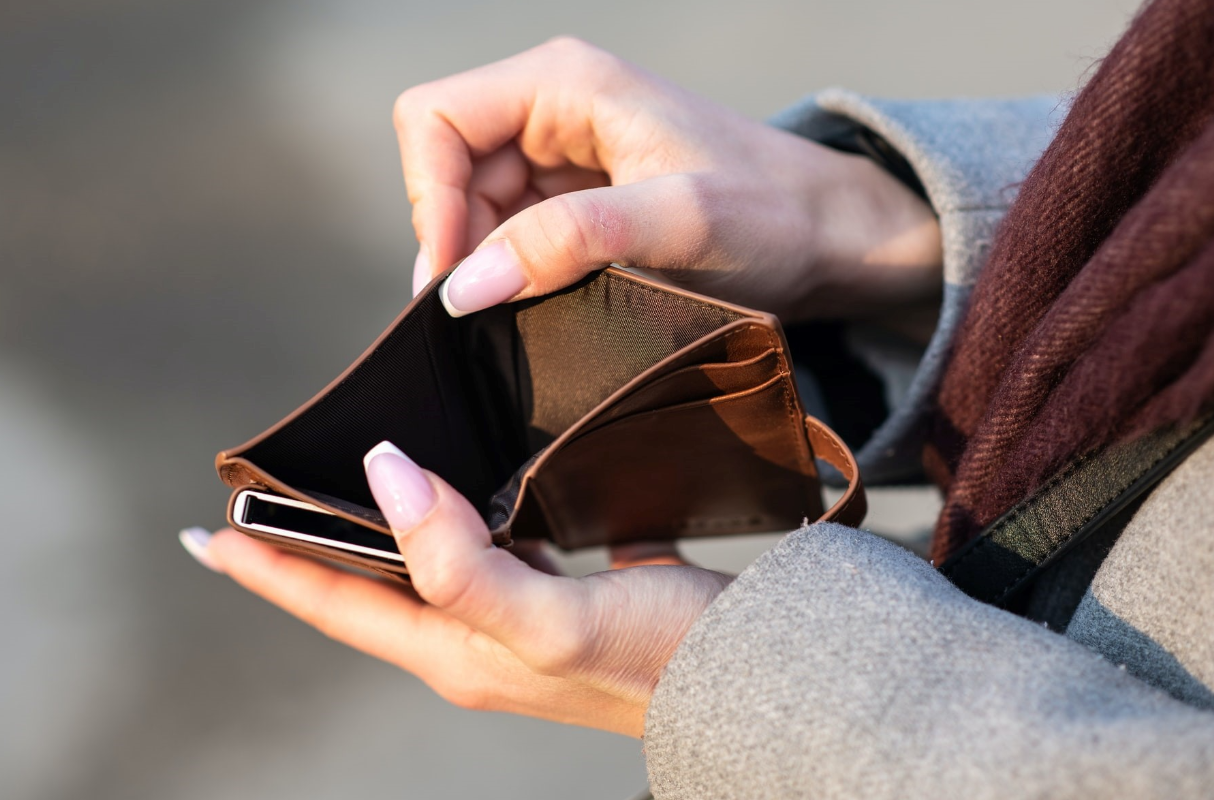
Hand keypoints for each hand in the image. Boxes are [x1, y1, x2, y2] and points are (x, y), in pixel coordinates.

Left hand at [190, 443, 731, 736]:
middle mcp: (475, 639)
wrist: (755, 679)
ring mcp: (518, 619)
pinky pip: (487, 545)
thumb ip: (457, 561)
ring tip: (343, 483)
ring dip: (376, 528)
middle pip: (367, 587)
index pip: (333, 606)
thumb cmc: (658, 659)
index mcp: (454, 652)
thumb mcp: (547, 620)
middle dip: (307, 545)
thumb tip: (383, 475)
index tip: (203, 530)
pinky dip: (455, 511)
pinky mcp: (563, 593)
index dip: (265, 568)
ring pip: (422, 563)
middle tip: (263, 494)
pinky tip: (465, 478)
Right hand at [396, 37, 940, 320]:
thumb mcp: (677, 223)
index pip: (434, 120)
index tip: (457, 278)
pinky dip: (513, 276)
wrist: (832, 239)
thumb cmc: (775, 214)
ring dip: (485, 266)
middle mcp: (552, 109)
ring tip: (525, 314)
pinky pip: (510, 236)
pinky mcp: (577, 202)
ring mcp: (562, 157)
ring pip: (472, 211)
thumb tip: (466, 284)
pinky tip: (542, 308)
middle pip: (445, 170)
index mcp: (563, 82)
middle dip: (455, 243)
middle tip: (485, 314)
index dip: (429, 198)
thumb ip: (569, 242)